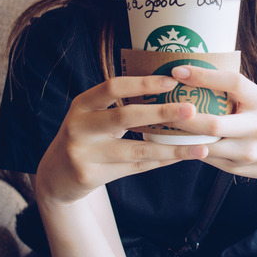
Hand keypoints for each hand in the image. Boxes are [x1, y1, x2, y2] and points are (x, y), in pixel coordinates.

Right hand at [35, 75, 207, 205]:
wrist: (55, 176)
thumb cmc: (86, 136)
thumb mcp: (92, 114)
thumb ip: (119, 104)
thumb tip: (171, 87)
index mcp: (82, 104)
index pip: (113, 87)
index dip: (143, 83)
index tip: (172, 80)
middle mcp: (78, 126)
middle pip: (125, 116)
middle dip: (161, 112)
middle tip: (192, 109)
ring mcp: (82, 152)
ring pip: (135, 150)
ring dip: (171, 148)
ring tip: (201, 146)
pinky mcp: (89, 175)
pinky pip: (134, 168)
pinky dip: (161, 161)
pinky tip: (183, 157)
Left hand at [168, 66, 256, 185]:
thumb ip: (233, 91)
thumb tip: (189, 72)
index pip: (232, 83)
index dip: (204, 76)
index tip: (177, 70)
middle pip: (214, 124)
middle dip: (184, 116)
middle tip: (161, 106)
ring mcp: (247, 151)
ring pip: (205, 146)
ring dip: (179, 137)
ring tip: (159, 124)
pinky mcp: (236, 168)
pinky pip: (205, 157)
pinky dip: (187, 148)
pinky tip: (171, 140)